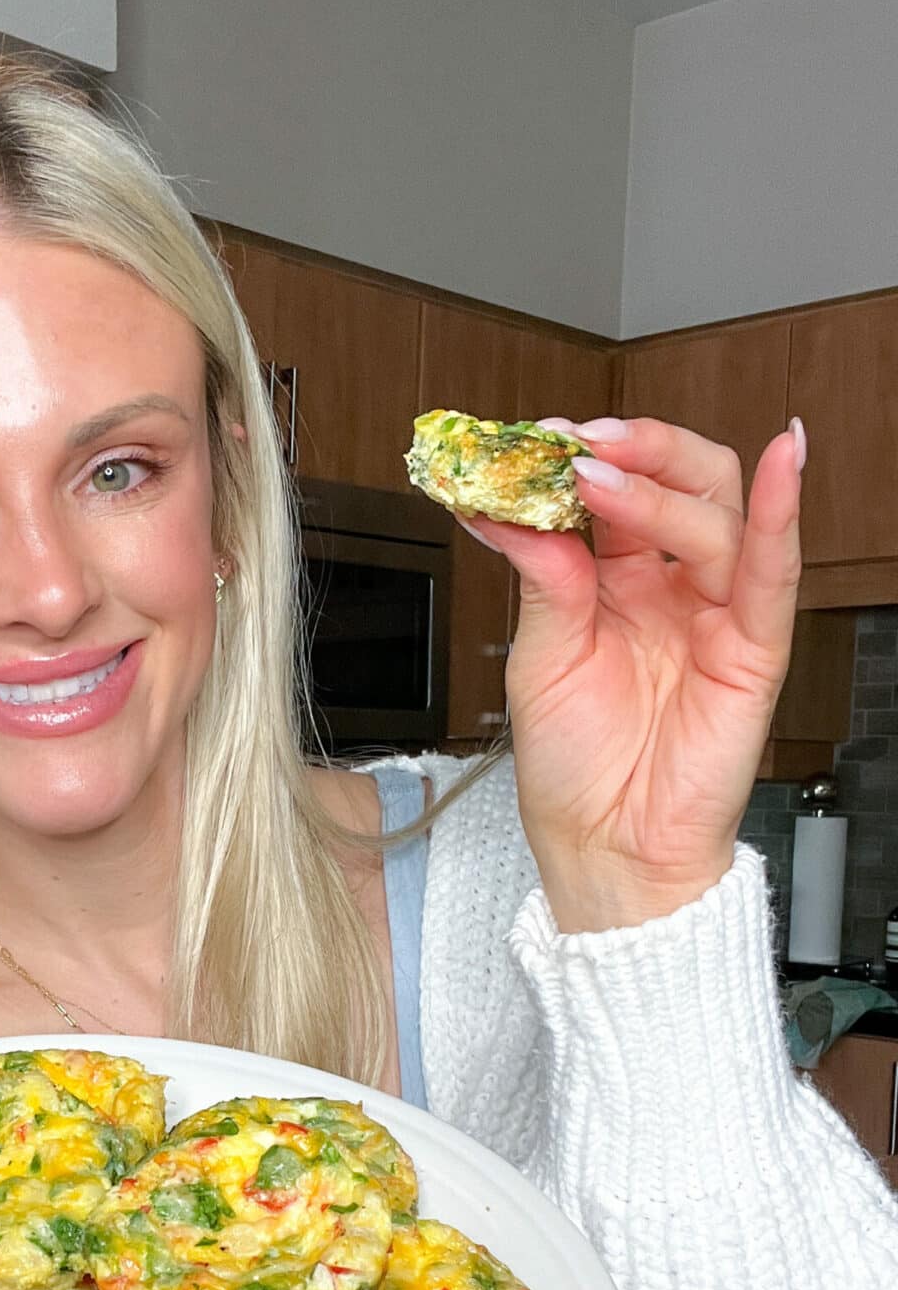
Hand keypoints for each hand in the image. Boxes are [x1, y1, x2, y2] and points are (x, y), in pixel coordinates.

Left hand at [458, 414, 804, 932]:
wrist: (604, 851)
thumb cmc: (574, 769)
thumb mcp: (538, 661)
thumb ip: (540, 578)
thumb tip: (507, 507)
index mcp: (613, 582)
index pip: (613, 494)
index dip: (582, 458)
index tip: (537, 438)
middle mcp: (668, 587)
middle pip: (678, 483)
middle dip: (634, 450)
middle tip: (581, 441)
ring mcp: (714, 612)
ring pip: (714, 515)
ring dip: (660, 483)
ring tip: (605, 473)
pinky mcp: (753, 648)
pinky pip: (774, 571)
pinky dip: (782, 512)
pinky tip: (782, 461)